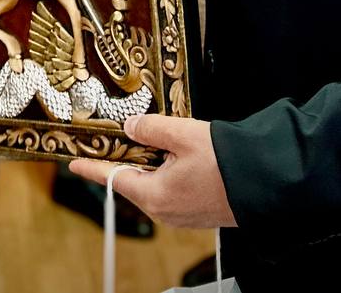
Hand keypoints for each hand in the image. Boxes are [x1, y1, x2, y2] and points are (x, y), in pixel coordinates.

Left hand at [67, 114, 236, 229]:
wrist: (267, 183)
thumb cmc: (226, 162)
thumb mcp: (182, 134)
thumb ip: (150, 128)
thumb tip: (131, 127)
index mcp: (155, 196)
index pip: (112, 179)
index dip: (91, 167)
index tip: (73, 162)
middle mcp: (165, 210)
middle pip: (132, 180)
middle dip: (123, 157)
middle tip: (113, 136)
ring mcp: (182, 214)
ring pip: (152, 183)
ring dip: (146, 162)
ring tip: (145, 137)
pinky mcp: (197, 210)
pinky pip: (170, 188)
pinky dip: (164, 169)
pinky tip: (171, 152)